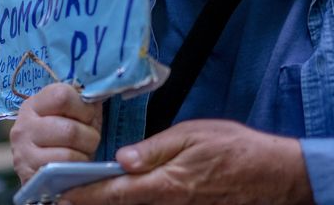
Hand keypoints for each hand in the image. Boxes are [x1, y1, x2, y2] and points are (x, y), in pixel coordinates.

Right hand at [10, 83, 102, 182]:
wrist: (42, 170)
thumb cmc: (63, 137)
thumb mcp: (72, 114)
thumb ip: (84, 102)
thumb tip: (100, 91)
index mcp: (34, 104)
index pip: (62, 96)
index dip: (83, 107)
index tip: (88, 116)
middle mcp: (24, 126)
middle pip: (69, 130)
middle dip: (89, 136)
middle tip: (88, 139)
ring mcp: (24, 152)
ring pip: (68, 154)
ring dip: (84, 155)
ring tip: (82, 152)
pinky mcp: (29, 174)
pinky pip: (64, 171)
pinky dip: (76, 168)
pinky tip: (74, 166)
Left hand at [61, 120, 312, 204]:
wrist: (274, 175)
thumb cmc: (234, 148)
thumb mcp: (191, 136)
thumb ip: (153, 150)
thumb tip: (121, 158)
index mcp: (165, 184)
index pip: (115, 192)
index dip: (85, 195)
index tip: (60, 194)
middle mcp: (168, 203)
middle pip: (120, 204)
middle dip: (91, 200)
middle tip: (63, 193)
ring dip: (110, 200)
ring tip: (85, 192)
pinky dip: (131, 200)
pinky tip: (121, 191)